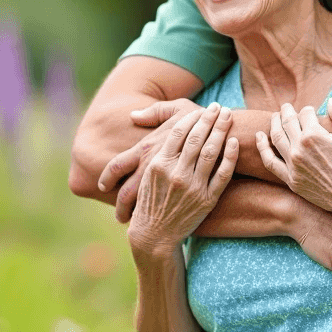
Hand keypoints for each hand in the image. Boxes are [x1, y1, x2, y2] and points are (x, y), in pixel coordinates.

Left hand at [98, 98, 199, 222]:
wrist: (230, 133)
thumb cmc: (200, 120)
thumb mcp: (177, 109)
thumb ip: (156, 112)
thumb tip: (133, 116)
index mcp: (147, 149)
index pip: (116, 167)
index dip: (107, 179)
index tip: (101, 187)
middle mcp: (155, 169)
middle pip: (126, 193)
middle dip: (121, 207)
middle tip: (118, 217)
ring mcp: (170, 182)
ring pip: (143, 204)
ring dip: (130, 213)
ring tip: (125, 221)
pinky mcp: (184, 193)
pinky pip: (163, 206)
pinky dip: (151, 214)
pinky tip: (148, 220)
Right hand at [128, 104, 238, 252]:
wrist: (154, 235)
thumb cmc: (150, 199)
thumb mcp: (144, 171)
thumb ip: (148, 144)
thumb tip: (136, 115)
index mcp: (158, 163)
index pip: (179, 132)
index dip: (193, 117)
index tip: (203, 108)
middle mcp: (175, 173)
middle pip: (196, 138)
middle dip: (210, 119)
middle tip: (220, 106)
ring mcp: (192, 186)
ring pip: (210, 152)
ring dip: (221, 131)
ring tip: (229, 117)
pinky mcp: (206, 200)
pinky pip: (221, 174)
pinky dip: (229, 157)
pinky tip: (235, 142)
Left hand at [256, 99, 331, 218]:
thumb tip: (331, 101)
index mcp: (314, 135)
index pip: (305, 114)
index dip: (309, 110)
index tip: (312, 111)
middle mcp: (299, 149)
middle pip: (287, 123)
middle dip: (287, 112)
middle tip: (286, 107)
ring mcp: (293, 165)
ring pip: (276, 138)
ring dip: (274, 124)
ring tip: (275, 117)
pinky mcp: (291, 180)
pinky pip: (270, 162)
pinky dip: (263, 148)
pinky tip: (259, 137)